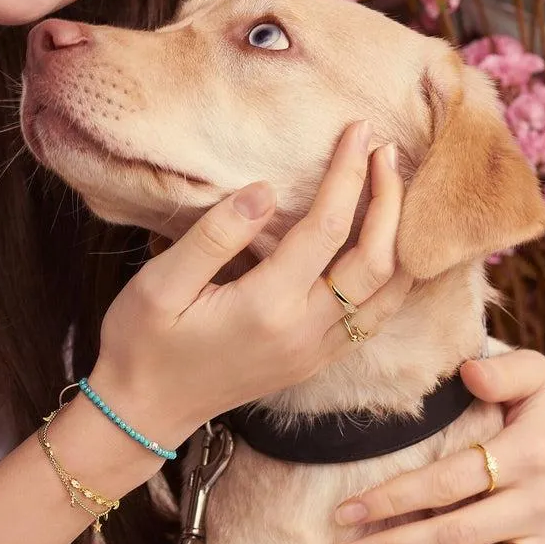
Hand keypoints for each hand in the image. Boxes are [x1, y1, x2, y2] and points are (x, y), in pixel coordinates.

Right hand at [91, 121, 408, 447]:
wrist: (147, 412)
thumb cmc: (143, 344)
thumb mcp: (161, 284)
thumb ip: (215, 235)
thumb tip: (265, 192)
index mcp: (267, 306)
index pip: (328, 228)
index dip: (349, 174)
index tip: (358, 131)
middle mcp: (304, 332)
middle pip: (376, 260)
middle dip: (390, 200)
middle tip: (387, 152)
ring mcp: (315, 353)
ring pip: (388, 296)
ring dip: (400, 241)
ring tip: (397, 193)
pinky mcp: (315, 363)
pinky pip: (374, 322)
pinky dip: (393, 282)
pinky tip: (388, 252)